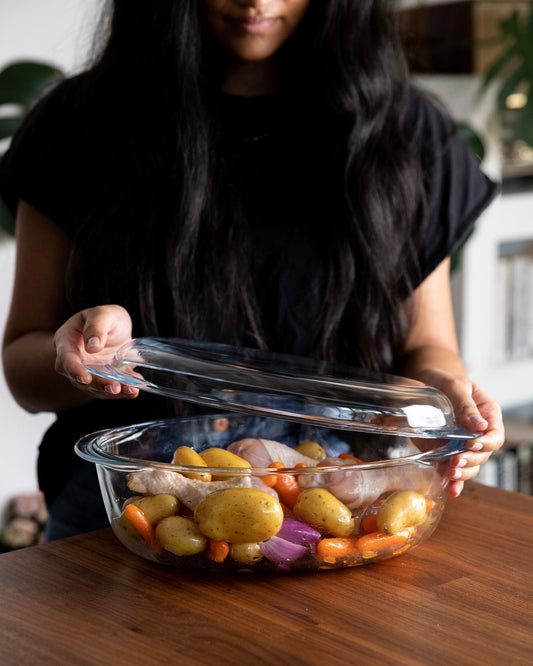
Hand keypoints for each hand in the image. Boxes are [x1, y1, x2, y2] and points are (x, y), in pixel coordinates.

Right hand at [54, 305, 139, 399]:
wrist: (116, 327)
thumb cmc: (105, 317)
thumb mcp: (103, 314)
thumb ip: (96, 327)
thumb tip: (92, 347)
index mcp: (66, 341)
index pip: (66, 358)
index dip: (74, 369)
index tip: (85, 378)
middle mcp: (74, 361)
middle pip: (80, 378)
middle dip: (98, 385)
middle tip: (114, 387)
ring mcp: (88, 372)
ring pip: (96, 387)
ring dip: (112, 392)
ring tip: (130, 390)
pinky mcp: (104, 379)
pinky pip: (111, 387)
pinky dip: (123, 391)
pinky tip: (133, 390)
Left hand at [417, 370, 504, 496]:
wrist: (424, 384)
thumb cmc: (444, 381)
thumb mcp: (455, 386)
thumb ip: (465, 405)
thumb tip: (480, 425)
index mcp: (487, 415)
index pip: (495, 436)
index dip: (486, 443)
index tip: (471, 444)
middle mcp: (477, 434)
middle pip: (483, 455)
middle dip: (470, 460)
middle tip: (455, 460)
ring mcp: (462, 445)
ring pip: (471, 467)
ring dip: (462, 473)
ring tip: (449, 473)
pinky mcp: (446, 452)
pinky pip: (454, 470)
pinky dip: (452, 481)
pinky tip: (449, 489)